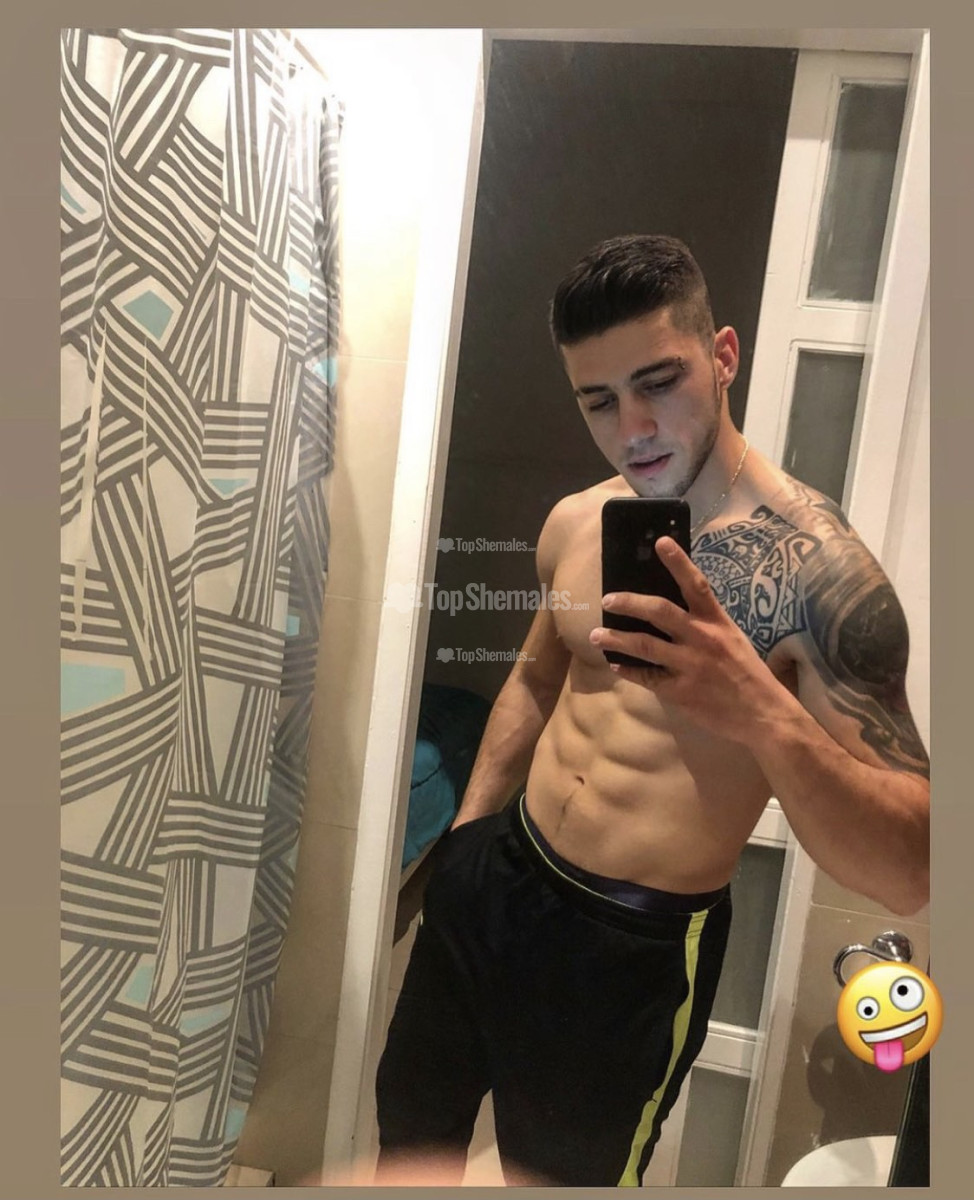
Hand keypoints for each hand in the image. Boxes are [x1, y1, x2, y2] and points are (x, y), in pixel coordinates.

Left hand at [589, 537, 791, 742]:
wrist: (762, 714)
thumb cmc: (748, 673)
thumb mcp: (732, 639)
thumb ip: (705, 624)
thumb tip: (670, 611)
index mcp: (717, 622)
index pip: (696, 584)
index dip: (679, 562)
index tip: (660, 542)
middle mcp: (702, 638)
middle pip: (659, 611)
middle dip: (629, 602)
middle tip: (608, 599)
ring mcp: (690, 665)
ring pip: (644, 645)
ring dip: (615, 639)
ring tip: (595, 635)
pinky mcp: (680, 691)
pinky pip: (647, 678)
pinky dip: (628, 670)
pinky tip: (616, 665)